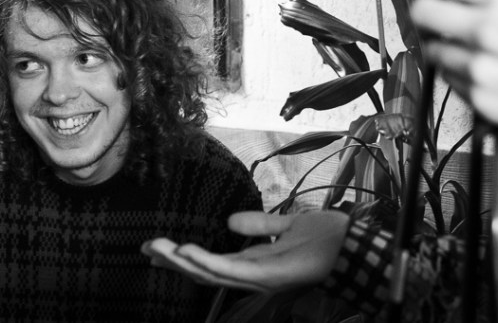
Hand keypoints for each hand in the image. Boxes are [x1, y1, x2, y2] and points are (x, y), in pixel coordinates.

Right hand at [142, 210, 349, 292]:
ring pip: (210, 273)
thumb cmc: (326, 239)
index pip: (211, 262)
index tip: (158, 245)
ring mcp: (258, 276)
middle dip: (172, 261)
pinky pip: (231, 270)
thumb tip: (230, 221)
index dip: (183, 256)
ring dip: (181, 261)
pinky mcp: (267, 275)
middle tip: (145, 248)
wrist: (352, 245)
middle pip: (203, 271)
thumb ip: (260, 225)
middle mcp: (252, 273)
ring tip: (157, 248)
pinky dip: (207, 262)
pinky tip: (187, 251)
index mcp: (255, 261)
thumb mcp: (287, 224)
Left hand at [410, 0, 497, 182]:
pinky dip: (460, 79)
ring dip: (446, 51)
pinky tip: (489, 78)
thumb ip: (490, 0)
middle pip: (421, 12)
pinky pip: (449, 81)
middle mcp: (485, 29)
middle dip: (425, 17)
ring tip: (476, 55)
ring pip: (433, 51)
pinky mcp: (478, 99)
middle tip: (436, 23)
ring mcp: (479, 68)